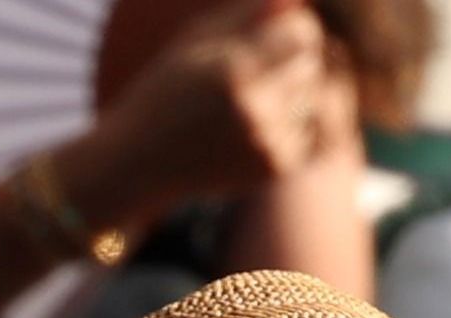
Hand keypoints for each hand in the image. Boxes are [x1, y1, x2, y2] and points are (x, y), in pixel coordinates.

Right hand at [85, 0, 333, 213]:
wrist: (138, 165)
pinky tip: (249, 130)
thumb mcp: (194, 42)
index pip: (303, 33)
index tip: (275, 34)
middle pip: (311, 64)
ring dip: (289, 95)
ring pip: (312, 99)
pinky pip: (306, 130)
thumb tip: (295, 1)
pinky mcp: (275, 168)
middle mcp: (254, 110)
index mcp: (232, 71)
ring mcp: (267, 144)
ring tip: (247, 103)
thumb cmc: (164, 92)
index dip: (294, 28)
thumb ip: (246, 15)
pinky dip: (286, 126)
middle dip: (290, 61)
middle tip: (252, 72)